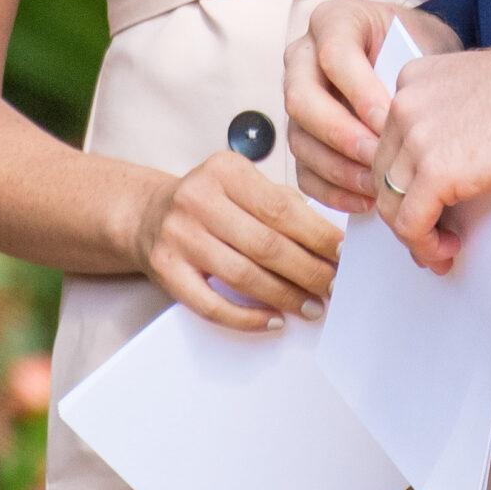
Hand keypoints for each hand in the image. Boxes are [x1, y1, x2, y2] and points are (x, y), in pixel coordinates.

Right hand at [133, 148, 342, 332]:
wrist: (148, 215)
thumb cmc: (208, 202)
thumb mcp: (241, 185)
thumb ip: (280, 204)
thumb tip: (329, 242)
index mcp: (225, 170)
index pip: (282, 208)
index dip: (318, 235)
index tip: (343, 254)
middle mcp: (198, 199)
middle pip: (266, 244)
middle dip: (307, 270)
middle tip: (332, 286)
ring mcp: (179, 236)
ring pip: (243, 275)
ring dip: (284, 296)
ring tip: (311, 306)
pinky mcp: (165, 270)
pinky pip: (212, 305)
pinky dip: (248, 318)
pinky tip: (273, 319)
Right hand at [285, 0, 460, 212]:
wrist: (415, 57)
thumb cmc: (420, 48)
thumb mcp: (423, 44)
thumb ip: (411, 73)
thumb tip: (410, 120)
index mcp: (333, 22)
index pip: (333, 55)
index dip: (360, 90)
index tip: (392, 117)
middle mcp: (303, 57)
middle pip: (302, 99)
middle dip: (342, 134)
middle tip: (379, 156)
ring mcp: (296, 99)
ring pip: (300, 140)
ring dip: (339, 168)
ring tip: (378, 186)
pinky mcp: (301, 137)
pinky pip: (303, 170)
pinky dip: (333, 191)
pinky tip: (366, 200)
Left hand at [371, 44, 490, 274]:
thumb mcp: (475, 93)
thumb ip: (445, 122)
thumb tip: (441, 172)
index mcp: (413, 79)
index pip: (388, 140)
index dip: (402, 178)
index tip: (417, 202)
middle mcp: (405, 104)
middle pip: (383, 173)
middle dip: (403, 210)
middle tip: (428, 235)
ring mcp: (416, 137)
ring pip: (391, 203)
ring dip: (415, 235)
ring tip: (442, 249)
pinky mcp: (435, 171)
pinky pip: (412, 224)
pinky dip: (426, 246)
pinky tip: (449, 251)